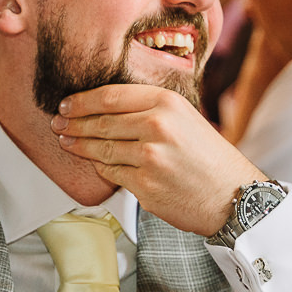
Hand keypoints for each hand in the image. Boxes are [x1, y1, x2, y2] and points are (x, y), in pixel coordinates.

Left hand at [53, 83, 264, 235]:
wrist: (233, 195)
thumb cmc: (210, 158)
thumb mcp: (186, 118)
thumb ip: (151, 108)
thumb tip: (106, 106)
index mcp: (166, 103)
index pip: (109, 96)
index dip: (81, 101)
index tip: (66, 104)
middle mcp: (157, 126)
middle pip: (99, 122)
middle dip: (73, 124)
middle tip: (58, 124)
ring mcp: (149, 158)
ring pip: (101, 149)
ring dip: (79, 146)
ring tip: (67, 142)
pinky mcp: (145, 186)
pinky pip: (111, 174)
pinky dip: (101, 168)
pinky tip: (96, 164)